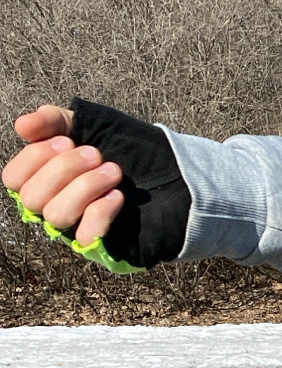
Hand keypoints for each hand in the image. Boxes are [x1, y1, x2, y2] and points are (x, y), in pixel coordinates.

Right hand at [5, 106, 124, 246]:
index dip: (34, 158)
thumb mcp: (93, 124)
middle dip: (63, 169)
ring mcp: (79, 228)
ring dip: (84, 187)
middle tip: (96, 154)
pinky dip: (100, 211)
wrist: (180, 173)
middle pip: (32, 197)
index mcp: (47, 179)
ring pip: (55, 215)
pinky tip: (119, 195)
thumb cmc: (132, 150)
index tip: (66, 140)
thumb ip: (56, 121)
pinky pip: (85, 236)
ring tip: (114, 171)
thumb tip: (22, 126)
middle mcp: (57, 206)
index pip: (14, 179)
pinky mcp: (104, 246)